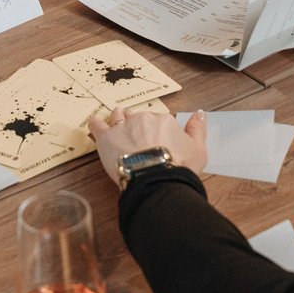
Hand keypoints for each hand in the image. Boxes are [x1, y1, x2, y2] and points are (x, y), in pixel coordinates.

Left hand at [87, 108, 208, 181]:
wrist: (156, 178)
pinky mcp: (106, 138)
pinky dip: (95, 124)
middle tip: (136, 134)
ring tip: (117, 117)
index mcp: (164, 121)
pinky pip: (98, 126)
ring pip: (119, 118)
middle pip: (139, 118)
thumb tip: (199, 114)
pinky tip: (94, 122)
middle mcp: (144, 119)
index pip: (160, 121)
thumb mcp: (198, 150)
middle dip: (138, 125)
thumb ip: (197, 130)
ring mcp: (124, 127)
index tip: (157, 139)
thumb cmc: (178, 167)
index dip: (158, 131)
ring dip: (118, 118)